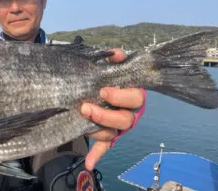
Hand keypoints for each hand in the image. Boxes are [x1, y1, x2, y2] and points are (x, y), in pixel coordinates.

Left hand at [80, 48, 145, 170]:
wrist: (103, 87)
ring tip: (83, 125)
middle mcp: (129, 113)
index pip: (134, 98)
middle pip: (125, 120)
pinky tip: (89, 163)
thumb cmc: (110, 77)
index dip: (120, 96)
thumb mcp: (113, 66)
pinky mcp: (108, 135)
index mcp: (133, 96)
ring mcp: (118, 127)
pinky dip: (97, 155)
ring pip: (114, 133)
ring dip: (99, 129)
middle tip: (87, 107)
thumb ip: (115, 59)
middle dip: (105, 115)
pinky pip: (104, 147)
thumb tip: (115, 53)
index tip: (103, 91)